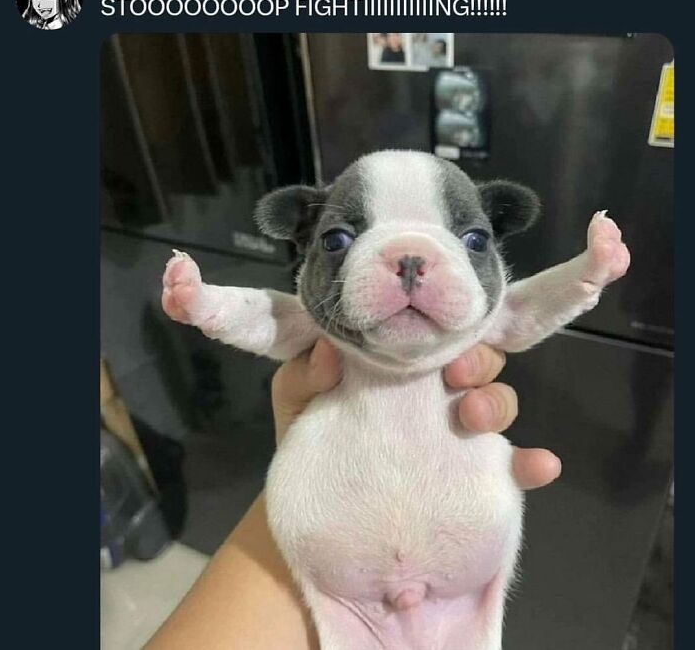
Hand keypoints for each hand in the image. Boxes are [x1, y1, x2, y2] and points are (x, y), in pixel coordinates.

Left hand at [271, 340, 560, 489]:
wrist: (318, 508)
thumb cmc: (309, 439)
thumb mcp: (297, 400)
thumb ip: (306, 373)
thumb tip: (329, 350)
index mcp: (399, 368)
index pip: (433, 335)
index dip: (442, 329)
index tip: (434, 337)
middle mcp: (435, 395)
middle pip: (476, 362)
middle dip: (476, 360)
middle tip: (457, 375)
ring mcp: (457, 435)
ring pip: (496, 402)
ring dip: (496, 402)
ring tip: (473, 417)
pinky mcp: (472, 477)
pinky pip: (514, 468)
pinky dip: (532, 464)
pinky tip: (539, 466)